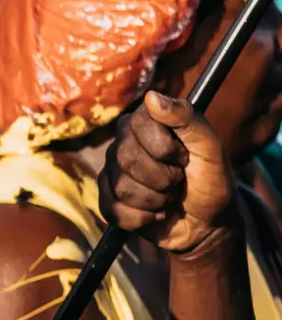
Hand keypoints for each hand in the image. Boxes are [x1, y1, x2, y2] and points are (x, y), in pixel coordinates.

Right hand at [100, 89, 239, 258]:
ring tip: (168, 198)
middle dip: (162, 177)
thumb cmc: (211, 181)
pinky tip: (155, 214)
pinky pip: (113, 210)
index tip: (184, 157)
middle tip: (178, 180)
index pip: (139, 124)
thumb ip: (187, 118)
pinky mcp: (108, 201)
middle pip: (126, 157)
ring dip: (155, 200)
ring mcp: (112, 172)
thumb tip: (151, 96)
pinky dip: (142, 218)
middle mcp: (123, 143)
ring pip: (121, 187)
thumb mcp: (211, 148)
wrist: (207, 223)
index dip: (166, 148)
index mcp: (146, 122)